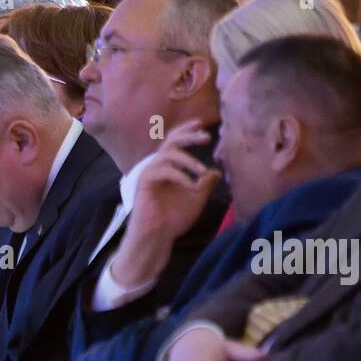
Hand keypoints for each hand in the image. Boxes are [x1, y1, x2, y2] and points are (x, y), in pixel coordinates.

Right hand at [125, 121, 222, 245]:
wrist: (158, 236)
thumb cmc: (173, 219)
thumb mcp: (196, 199)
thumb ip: (205, 184)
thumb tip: (216, 172)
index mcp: (168, 167)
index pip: (176, 142)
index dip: (188, 131)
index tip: (202, 124)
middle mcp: (158, 167)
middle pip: (171, 141)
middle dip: (188, 136)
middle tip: (207, 136)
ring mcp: (150, 174)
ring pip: (167, 154)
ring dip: (187, 160)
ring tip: (202, 170)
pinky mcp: (144, 182)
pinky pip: (162, 171)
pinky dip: (179, 176)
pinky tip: (191, 186)